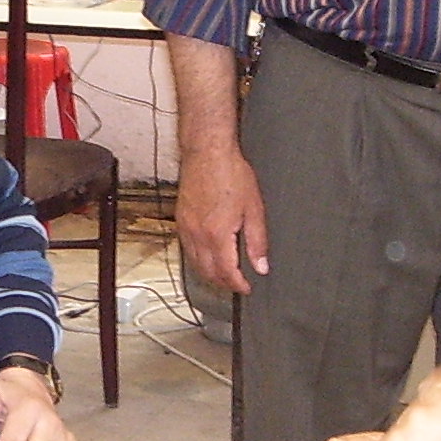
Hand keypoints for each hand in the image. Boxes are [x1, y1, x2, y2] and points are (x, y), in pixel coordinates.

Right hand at [174, 139, 268, 295]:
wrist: (207, 152)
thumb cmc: (230, 173)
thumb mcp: (253, 208)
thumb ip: (257, 241)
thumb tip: (261, 266)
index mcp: (217, 235)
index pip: (226, 273)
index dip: (238, 285)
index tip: (247, 288)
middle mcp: (197, 235)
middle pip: (208, 273)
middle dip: (223, 284)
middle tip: (237, 285)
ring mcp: (186, 228)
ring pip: (194, 264)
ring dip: (209, 274)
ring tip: (224, 276)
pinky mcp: (180, 220)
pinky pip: (187, 249)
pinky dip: (197, 260)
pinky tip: (207, 256)